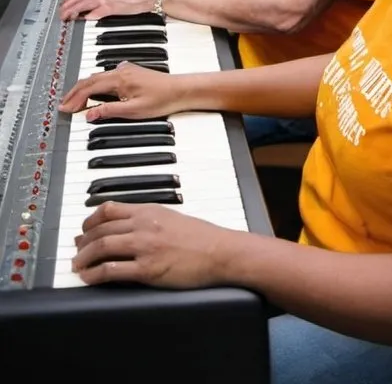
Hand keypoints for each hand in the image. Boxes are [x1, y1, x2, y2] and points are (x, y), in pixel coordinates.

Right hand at [59, 62, 186, 122]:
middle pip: (91, 80)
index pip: (89, 87)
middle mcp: (121, 71)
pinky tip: (94, 93)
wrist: (181, 90)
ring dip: (85, 89)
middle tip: (65, 105)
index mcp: (120, 78)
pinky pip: (107, 77)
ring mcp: (126, 70)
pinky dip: (95, 85)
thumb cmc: (162, 99)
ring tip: (76, 101)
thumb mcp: (133, 110)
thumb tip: (89, 113)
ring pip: (98, 78)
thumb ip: (109, 111)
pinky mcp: (131, 73)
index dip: (75, 98)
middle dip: (75, 93)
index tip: (65, 108)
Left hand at [72, 201, 236, 287]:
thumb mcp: (172, 218)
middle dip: (82, 242)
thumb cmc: (201, 237)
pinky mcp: (147, 269)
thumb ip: (149, 220)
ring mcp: (145, 247)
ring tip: (77, 266)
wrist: (220, 251)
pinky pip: (111, 270)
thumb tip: (126, 227)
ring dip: (83, 258)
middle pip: (100, 229)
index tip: (83, 229)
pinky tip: (89, 278)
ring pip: (101, 247)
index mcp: (150, 210)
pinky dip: (94, 274)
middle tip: (76, 251)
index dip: (89, 220)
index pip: (109, 209)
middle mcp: (144, 225)